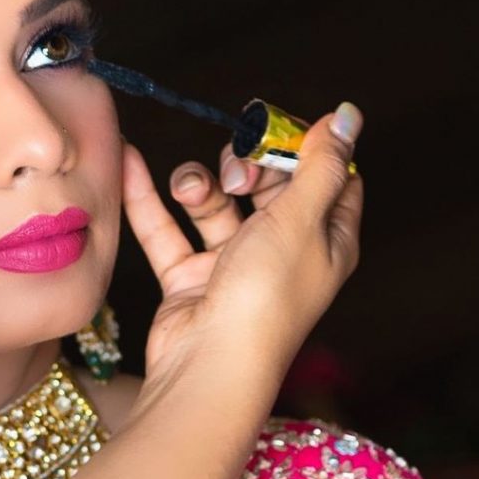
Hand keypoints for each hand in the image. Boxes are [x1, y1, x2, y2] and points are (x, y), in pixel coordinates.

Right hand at [123, 103, 362, 387]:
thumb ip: (320, 164)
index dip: (308, 148)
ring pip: (216, 205)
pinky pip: (167, 228)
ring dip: (200, 186)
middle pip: (268, 187)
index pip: (329, 180)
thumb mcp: (300, 219)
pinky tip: (129, 161)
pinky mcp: (188, 277)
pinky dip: (148, 198)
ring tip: (191, 190)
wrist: (207, 364)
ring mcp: (233, 265)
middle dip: (246, 165)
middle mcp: (282, 251)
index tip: (278, 127)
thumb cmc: (265, 297)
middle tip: (236, 169)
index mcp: (326, 240)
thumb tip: (349, 114)